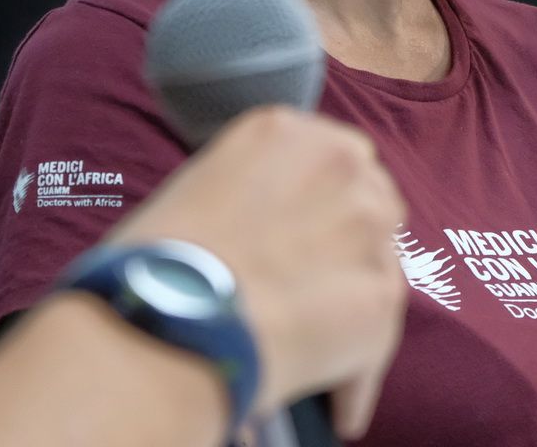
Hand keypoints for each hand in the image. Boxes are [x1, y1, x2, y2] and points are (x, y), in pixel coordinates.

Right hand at [108, 107, 407, 439]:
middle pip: (372, 200)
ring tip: (314, 346)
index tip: (306, 232)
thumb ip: (249, 196)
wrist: (167, 314)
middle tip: (310, 283)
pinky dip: (354, 375)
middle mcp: (337, 163)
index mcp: (283, 130)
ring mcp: (366, 227)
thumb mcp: (198, 189)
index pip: (334, 155)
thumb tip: (259, 241)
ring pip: (382, 266)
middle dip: (349, 241)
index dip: (320, 202)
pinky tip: (330, 405)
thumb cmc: (155, 258)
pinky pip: (375, 342)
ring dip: (354, 301)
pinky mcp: (380, 294)